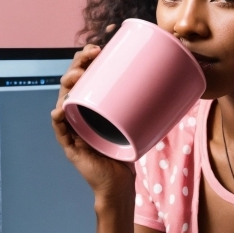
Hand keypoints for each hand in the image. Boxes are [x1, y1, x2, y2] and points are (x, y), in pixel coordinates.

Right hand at [51, 42, 133, 198]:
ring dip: (67, 87)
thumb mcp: (137, 123)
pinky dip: (58, 121)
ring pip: (63, 103)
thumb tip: (175, 83)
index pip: (86, 77)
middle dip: (78, 66)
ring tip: (76, 77)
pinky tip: (58, 112)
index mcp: (91, 106)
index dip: (87, 60)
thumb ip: (147, 105)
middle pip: (72, 84)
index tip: (99, 47)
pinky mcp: (72, 148)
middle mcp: (79, 115)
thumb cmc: (128, 152)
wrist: (120, 185)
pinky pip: (61, 132)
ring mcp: (73, 130)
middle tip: (91, 54)